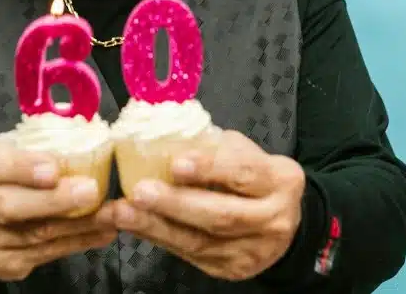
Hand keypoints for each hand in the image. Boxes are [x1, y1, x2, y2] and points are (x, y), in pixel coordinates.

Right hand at [0, 141, 116, 281]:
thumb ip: (24, 152)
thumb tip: (78, 151)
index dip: (21, 169)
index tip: (54, 169)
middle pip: (7, 207)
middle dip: (53, 200)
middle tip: (90, 190)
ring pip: (32, 235)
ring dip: (76, 225)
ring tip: (108, 213)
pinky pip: (41, 255)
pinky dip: (75, 243)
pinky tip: (99, 233)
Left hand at [101, 130, 304, 280]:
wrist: (281, 220)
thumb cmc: (253, 176)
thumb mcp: (243, 151)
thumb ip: (213, 146)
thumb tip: (165, 135)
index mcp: (281, 180)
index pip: (244, 173)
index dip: (210, 168)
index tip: (176, 163)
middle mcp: (274, 219)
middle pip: (221, 215)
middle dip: (176, 204)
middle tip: (139, 191)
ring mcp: (254, 250)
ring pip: (201, 241)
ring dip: (157, 226)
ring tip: (124, 211)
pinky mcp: (233, 269)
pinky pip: (191, 255)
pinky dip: (160, 239)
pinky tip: (137, 225)